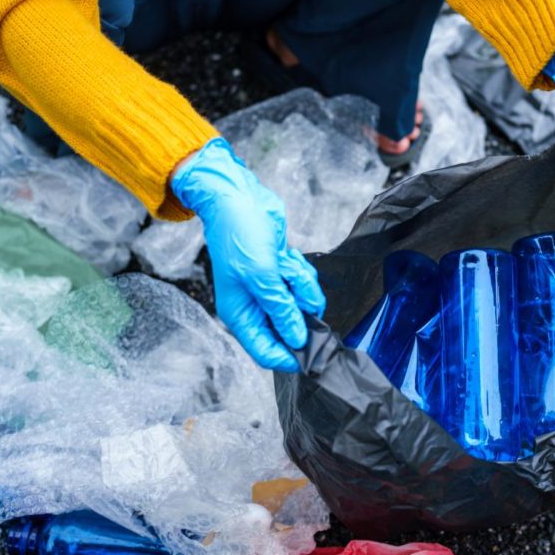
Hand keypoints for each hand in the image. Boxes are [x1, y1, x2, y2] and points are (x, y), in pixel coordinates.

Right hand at [172, 138, 325, 370]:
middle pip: (290, 329)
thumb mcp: (262, 275)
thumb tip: (298, 340)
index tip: (313, 349)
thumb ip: (281, 310)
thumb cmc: (240, 233)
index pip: (266, 352)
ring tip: (286, 265)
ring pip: (301, 305)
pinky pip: (303, 285)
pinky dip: (301, 272)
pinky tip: (287, 256)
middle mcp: (254, 306)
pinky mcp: (282, 275)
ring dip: (301, 285)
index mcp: (241, 314)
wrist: (240, 199)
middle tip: (295, 288)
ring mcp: (269, 290)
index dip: (290, 356)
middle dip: (299, 308)